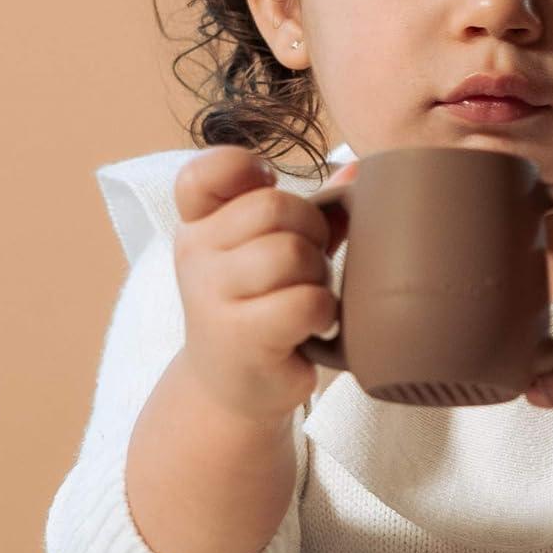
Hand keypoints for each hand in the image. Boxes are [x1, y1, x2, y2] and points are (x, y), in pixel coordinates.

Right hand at [172, 146, 357, 423]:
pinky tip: (312, 324)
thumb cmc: (266, 302)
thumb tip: (357, 170)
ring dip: (318, 274)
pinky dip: (323, 310)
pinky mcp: (239, 337)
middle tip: (308, 263)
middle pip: (274, 207)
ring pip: (291, 252)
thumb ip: (312, 208)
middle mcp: (195, 252)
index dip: (245, 168)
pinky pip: (305, 301)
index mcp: (199, 221)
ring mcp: (210, 296)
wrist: (237, 384)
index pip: (205, 172)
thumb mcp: (278, 247)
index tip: (269, 187)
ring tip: (307, 295)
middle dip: (311, 231)